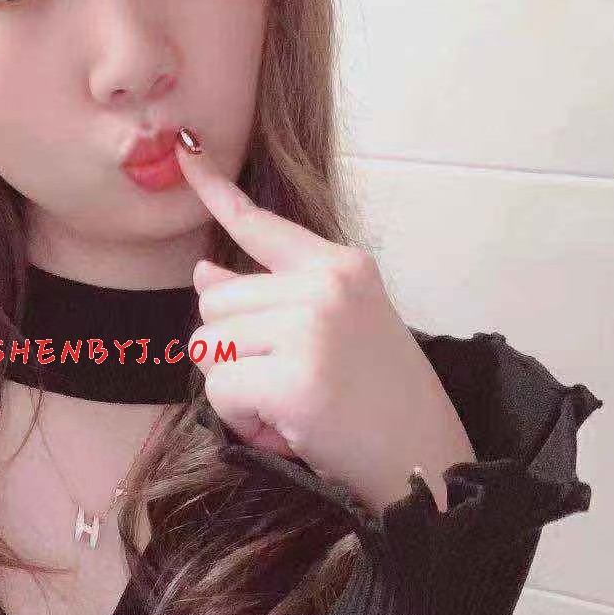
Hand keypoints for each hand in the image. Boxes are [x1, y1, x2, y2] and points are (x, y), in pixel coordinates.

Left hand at [175, 134, 475, 515]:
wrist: (429, 462)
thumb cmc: (380, 401)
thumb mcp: (337, 329)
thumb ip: (274, 297)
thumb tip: (204, 273)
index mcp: (342, 266)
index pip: (261, 225)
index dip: (215, 191)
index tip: (184, 153)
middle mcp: (327, 285)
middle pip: (214, 302)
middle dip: (234, 351)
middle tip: (288, 383)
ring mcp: (312, 327)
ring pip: (209, 346)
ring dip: (237, 388)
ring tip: (291, 406)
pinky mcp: (296, 377)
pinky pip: (220, 390)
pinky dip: (241, 419)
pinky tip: (284, 427)